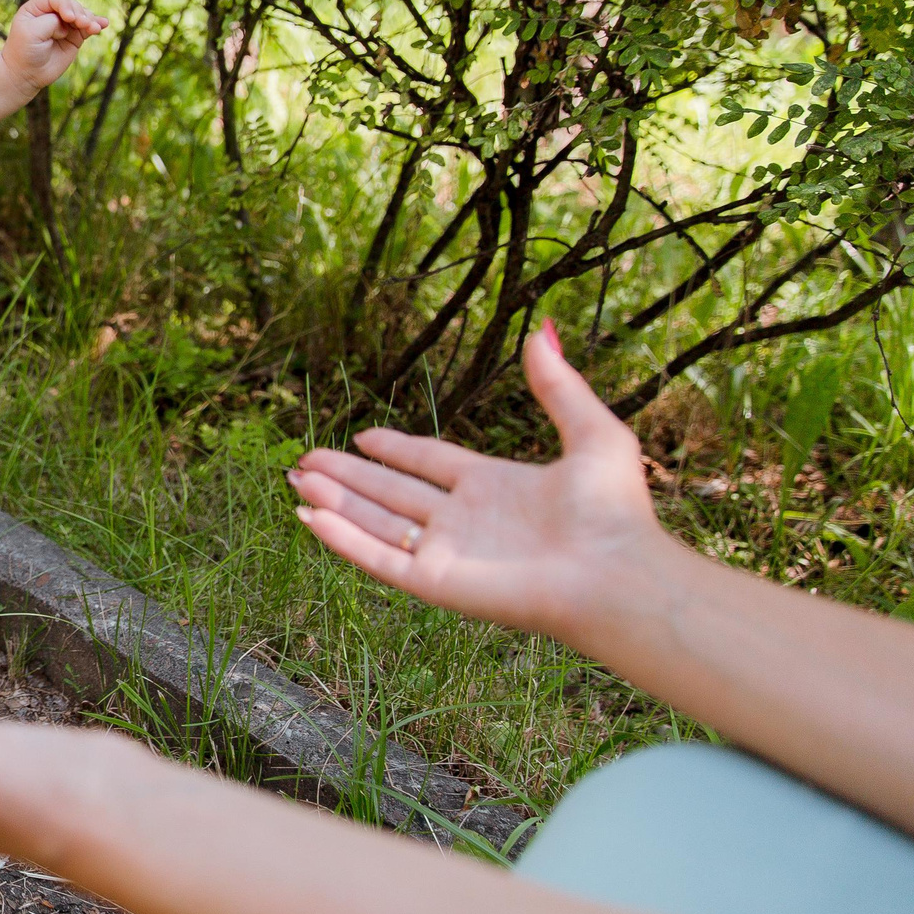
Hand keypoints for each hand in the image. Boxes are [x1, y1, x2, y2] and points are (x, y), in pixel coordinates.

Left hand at [1, 0, 108, 91]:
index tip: (68, 17)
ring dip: (90, 19)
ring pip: (82, 15)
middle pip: (71, 5)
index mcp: (36, 8)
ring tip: (94, 28)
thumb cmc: (24, 51)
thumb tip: (70, 22)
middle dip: (79, 12)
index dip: (64, 4)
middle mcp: (52, 13)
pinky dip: (96, 25)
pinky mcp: (74, 36)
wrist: (27, 74)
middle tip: (82, 24)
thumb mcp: (32, 33)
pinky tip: (103, 24)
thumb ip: (51, 22)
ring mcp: (65, 25)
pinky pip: (88, 27)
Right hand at [287, 321, 674, 638]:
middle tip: (304, 460)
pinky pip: (380, 558)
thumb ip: (559, 387)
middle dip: (346, 476)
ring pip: (376, 522)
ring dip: (335, 502)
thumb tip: (543, 330)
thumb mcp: (592, 434)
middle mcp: (465, 520)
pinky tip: (311, 518)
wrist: (617, 576)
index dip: (395, 449)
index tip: (362, 437)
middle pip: (391, 492)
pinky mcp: (436, 582)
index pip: (430, 464)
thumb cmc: (614, 512)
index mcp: (496, 487)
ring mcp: (448, 553)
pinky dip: (344, 539)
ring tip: (296, 480)